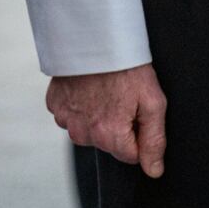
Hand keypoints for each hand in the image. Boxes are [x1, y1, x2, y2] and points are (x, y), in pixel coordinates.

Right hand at [46, 64, 167, 177]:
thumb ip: (154, 141)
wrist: (94, 36)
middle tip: (120, 98)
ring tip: (102, 91)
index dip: (137, 134)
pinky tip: (86, 88)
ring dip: (95, 117)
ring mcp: (65, 118)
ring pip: (86, 131)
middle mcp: (83, 133)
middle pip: (107, 143)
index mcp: (110, 135)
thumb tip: (154, 171)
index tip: (135, 111)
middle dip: (116, 126)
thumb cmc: (127, 67)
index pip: (130, 155)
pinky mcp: (54, 103)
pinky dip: (77, 105)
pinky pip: (69, 115)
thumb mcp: (152, 102)